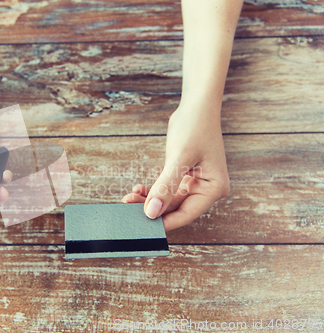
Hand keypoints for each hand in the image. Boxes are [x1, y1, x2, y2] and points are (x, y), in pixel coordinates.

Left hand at [122, 104, 229, 230]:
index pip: (186, 214)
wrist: (196, 106)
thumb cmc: (195, 127)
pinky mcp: (184, 177)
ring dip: (149, 200)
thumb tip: (152, 212)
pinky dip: (153, 191)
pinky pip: (167, 191)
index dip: (164, 221)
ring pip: (169, 201)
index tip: (143, 225)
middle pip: (176, 209)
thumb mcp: (179, 158)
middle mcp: (207, 189)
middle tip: (128, 207)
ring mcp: (196, 184)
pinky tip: (139, 188)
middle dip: (152, 209)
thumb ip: (165, 186)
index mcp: (214, 188)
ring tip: (129, 197)